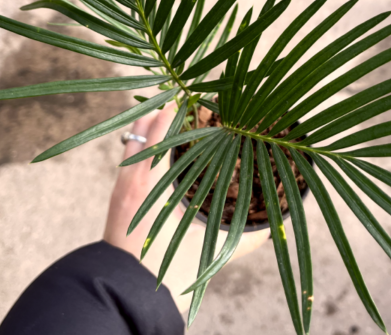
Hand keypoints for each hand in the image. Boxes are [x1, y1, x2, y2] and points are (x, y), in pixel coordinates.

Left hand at [104, 104, 268, 312]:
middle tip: (181, 101)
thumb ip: (242, 241)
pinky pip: (127, 159)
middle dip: (159, 112)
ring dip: (148, 128)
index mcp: (150, 184)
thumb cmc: (164, 271)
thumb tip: (274, 230)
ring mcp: (120, 187)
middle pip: (139, 129)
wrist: (123, 295)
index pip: (159, 132)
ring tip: (169, 118)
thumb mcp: (205, 250)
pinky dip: (141, 146)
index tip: (189, 96)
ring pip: (130, 142)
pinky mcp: (116, 198)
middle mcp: (131, 179)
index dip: (173, 111)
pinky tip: (156, 150)